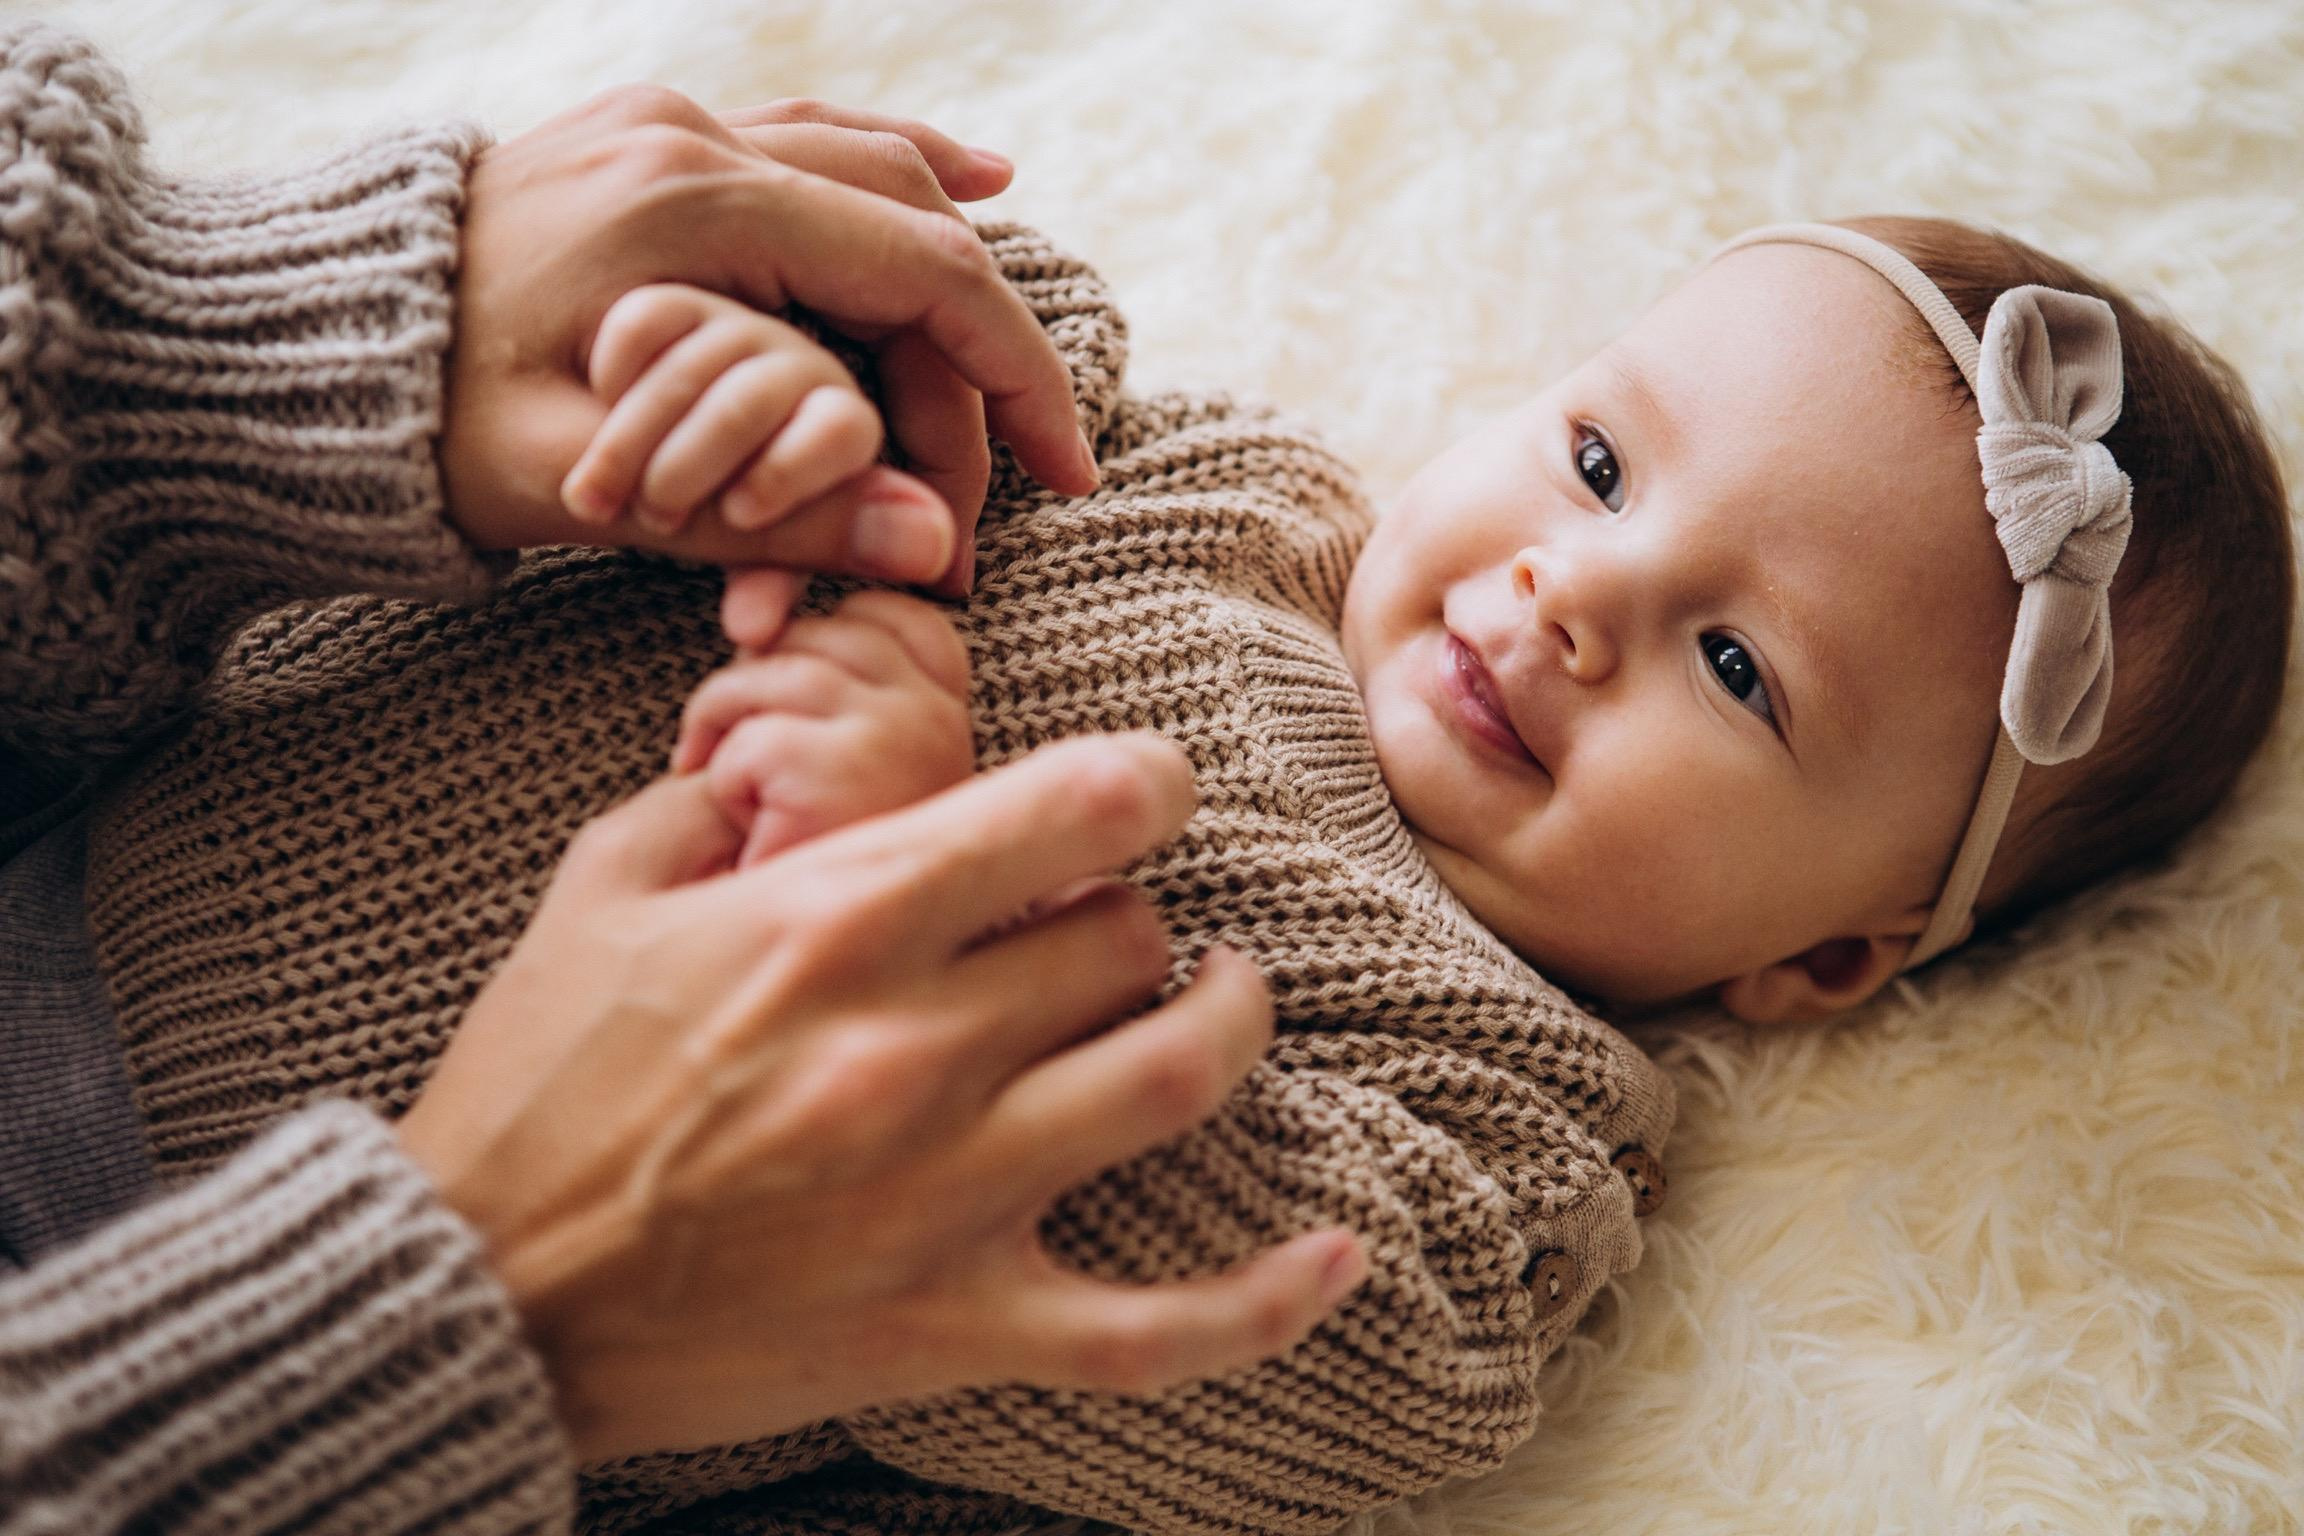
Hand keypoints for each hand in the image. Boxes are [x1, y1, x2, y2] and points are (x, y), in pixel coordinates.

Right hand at [397, 733, 1366, 1462]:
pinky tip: (1341, 1250)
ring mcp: (946, 1194)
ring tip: (1220, 994)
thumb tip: (798, 747)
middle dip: (1128, 914)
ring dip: (1226, 1019)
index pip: (1076, 806)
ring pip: (1176, 1076)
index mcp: (836, 919)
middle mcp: (914, 1045)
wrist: (481, 1292)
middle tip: (1099, 923)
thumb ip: (717, 797)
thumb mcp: (599, 890)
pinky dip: (1269, 1299)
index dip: (1148, 780)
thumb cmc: (534, 1083)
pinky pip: (1158, 1330)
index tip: (1152, 786)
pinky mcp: (953, 1324)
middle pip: (1124, 937)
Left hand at [442, 90, 1099, 593]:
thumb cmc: (423, 427)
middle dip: (978, 353)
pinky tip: (960, 173)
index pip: (926, 275)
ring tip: (1024, 331)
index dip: (1017, 378)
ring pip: (870, 160)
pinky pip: (807, 137)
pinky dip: (890, 167)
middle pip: (910, 223)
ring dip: (958, 244)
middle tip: (1007, 471)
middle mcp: (695, 141)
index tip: (1067, 468)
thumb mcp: (599, 493)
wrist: (284, 347)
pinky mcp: (646, 142)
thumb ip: (775, 515)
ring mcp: (668, 125)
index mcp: (695, 212)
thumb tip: (935, 547)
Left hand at [672, 589, 974, 866]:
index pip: (896, 617)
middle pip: (828, 630)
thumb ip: (812, 667)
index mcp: (952, 722)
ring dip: (727, 736)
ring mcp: (911, 749)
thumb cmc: (784, 888)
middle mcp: (950, 729)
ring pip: (776, 670)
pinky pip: (750, 738)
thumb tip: (752, 612)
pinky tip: (756, 840)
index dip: (826, 637)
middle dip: (759, 689)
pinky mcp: (853, 782)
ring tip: (748, 809)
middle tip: (750, 775)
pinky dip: (723, 785)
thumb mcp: (816, 753)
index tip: (786, 711)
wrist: (779, 1001)